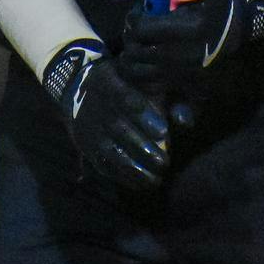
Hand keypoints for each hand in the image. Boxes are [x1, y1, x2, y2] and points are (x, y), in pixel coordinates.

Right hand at [42, 40, 169, 191]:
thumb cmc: (122, 82)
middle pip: (118, 128)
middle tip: (164, 162)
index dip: (142, 115)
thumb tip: (185, 122)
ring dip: (134, 168)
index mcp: (108, 82)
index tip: (163, 131)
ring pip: (110, 151)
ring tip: (157, 178)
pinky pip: (103, 164)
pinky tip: (142, 184)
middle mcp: (96, 106)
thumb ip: (165, 97)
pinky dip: (122, 177)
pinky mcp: (87, 147)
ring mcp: (89, 129)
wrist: (78, 89)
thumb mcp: (139, 79)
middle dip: (142, 147)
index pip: (124, 97)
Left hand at [116, 0, 263, 108]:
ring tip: (143, 44)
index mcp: (192, 26)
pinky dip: (144, 77)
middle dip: (131, 39)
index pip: (141, 28)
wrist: (239, 18)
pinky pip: (154, 88)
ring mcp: (190, 75)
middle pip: (137, 52)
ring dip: (133, 58)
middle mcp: (190, 55)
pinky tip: (149, 63)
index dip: (134, 18)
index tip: (141, 12)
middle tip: (139, 28)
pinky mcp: (190, 87)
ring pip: (140, 73)